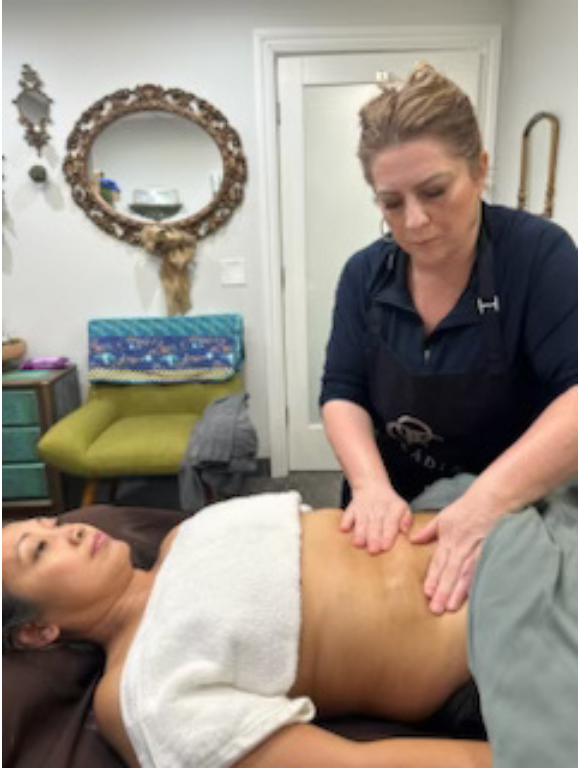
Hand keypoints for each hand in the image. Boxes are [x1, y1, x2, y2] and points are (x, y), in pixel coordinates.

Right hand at [341, 483, 412, 553]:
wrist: (371, 485)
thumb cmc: (389, 503)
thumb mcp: (403, 507)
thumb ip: (406, 519)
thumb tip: (405, 530)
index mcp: (392, 511)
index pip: (390, 524)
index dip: (388, 535)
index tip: (385, 546)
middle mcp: (377, 510)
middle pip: (375, 525)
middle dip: (373, 538)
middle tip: (373, 550)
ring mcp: (363, 509)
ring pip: (361, 522)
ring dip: (359, 532)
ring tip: (358, 543)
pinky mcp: (352, 508)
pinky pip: (348, 514)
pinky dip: (345, 521)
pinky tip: (343, 529)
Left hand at [410, 496, 500, 613]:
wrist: (491, 499)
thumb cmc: (467, 508)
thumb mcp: (443, 516)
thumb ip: (428, 531)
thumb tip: (413, 540)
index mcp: (448, 538)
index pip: (439, 561)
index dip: (433, 578)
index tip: (428, 593)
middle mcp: (460, 546)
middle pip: (450, 571)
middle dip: (442, 590)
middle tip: (435, 608)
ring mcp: (475, 550)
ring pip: (464, 574)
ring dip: (456, 592)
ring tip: (450, 607)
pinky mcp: (488, 552)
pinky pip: (480, 570)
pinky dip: (474, 583)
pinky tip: (470, 596)